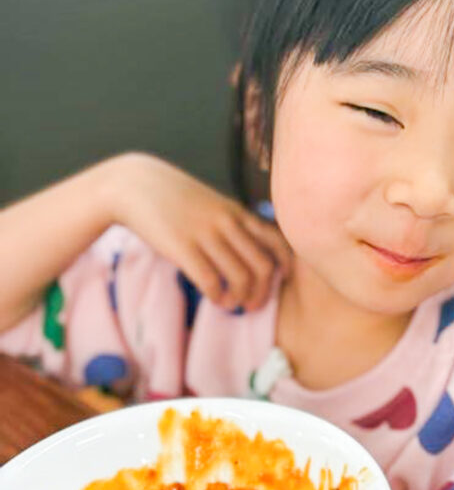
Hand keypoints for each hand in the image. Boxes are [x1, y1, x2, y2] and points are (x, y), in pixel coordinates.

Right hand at [108, 153, 290, 309]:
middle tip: (252, 305)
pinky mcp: (182, 247)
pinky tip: (213, 299)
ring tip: (230, 305)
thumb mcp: (211, 202)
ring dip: (240, 299)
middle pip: (262, 266)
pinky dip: (218, 297)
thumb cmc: (173, 199)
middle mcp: (226, 223)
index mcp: (236, 212)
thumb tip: (248, 248)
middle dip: (262, 292)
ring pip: (240, 277)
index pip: (275, 241)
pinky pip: (211, 281)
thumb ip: (231, 222)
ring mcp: (205, 234)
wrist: (133, 184)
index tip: (281, 279)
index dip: (285, 264)